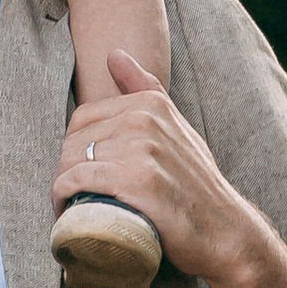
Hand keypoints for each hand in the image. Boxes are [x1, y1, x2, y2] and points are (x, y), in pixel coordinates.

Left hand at [56, 52, 286, 287]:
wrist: (225, 232)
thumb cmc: (195, 185)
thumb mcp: (177, 129)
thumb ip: (146, 90)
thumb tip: (115, 54)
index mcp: (152, 104)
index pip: (83, 118)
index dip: (73, 148)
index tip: (77, 171)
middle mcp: (146, 121)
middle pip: (74, 141)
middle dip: (65, 169)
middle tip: (71, 196)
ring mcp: (142, 150)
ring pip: (72, 161)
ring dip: (61, 188)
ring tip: (69, 207)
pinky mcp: (137, 182)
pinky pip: (78, 180)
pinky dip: (63, 197)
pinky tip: (66, 212)